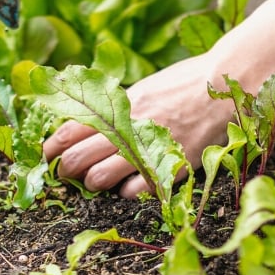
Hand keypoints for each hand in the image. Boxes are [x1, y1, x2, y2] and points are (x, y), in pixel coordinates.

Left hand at [43, 0, 274, 198]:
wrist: (227, 81)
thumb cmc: (186, 83)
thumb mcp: (145, 88)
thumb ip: (119, 106)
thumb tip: (89, 121)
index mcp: (120, 104)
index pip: (71, 128)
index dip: (54, 145)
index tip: (47, 154)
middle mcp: (129, 125)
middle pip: (79, 157)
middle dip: (67, 169)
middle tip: (66, 174)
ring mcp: (150, 145)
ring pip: (100, 177)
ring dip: (94, 183)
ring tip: (96, 182)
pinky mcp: (172, 163)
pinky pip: (136, 190)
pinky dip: (128, 192)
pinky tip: (129, 188)